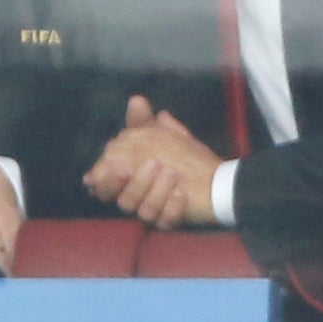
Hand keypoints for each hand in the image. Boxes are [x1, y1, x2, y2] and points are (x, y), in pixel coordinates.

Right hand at [83, 95, 220, 228]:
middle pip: (122, 200)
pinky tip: (181, 194)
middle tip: (150, 165)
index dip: (106, 179)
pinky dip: (172, 208)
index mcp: (127, 178)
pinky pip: (165, 221)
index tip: (120, 166)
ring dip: (156, 191)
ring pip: (143, 211)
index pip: (104, 185)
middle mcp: (136, 197)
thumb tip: (136, 100)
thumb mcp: (161, 134)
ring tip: (173, 174)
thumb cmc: (182, 155)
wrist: (218, 178)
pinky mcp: (169, 221)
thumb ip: (144, 121)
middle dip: (133, 184)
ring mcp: (153, 211)